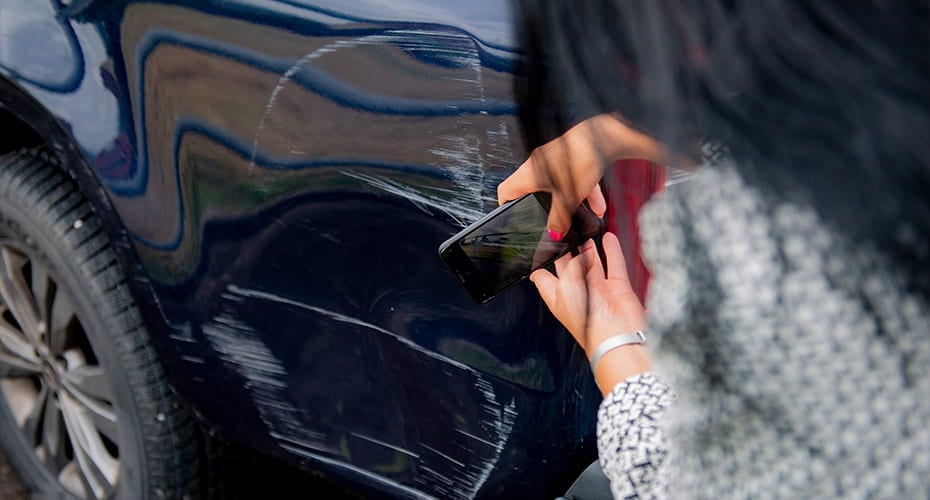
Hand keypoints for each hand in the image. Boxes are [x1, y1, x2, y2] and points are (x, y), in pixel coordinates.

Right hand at [497, 114, 667, 238]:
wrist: (604, 135)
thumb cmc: (579, 156)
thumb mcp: (568, 197)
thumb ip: (559, 218)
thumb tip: (554, 231)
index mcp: (528, 174)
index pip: (505, 191)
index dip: (505, 206)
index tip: (512, 216)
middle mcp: (537, 164)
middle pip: (534, 191)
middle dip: (546, 208)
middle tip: (551, 220)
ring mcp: (554, 159)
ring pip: (558, 186)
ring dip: (570, 202)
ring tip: (583, 216)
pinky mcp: (572, 156)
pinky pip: (574, 179)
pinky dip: (584, 192)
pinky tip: (598, 206)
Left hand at [530, 232, 650, 391]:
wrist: (615, 336)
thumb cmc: (585, 321)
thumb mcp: (565, 286)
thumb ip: (571, 265)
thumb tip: (582, 253)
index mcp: (558, 297)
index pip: (545, 277)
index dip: (542, 262)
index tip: (542, 246)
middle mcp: (577, 294)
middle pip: (569, 266)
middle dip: (568, 250)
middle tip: (567, 232)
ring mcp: (598, 290)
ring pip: (592, 263)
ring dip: (589, 247)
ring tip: (585, 231)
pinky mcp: (617, 288)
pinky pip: (613, 264)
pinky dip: (611, 250)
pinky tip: (607, 238)